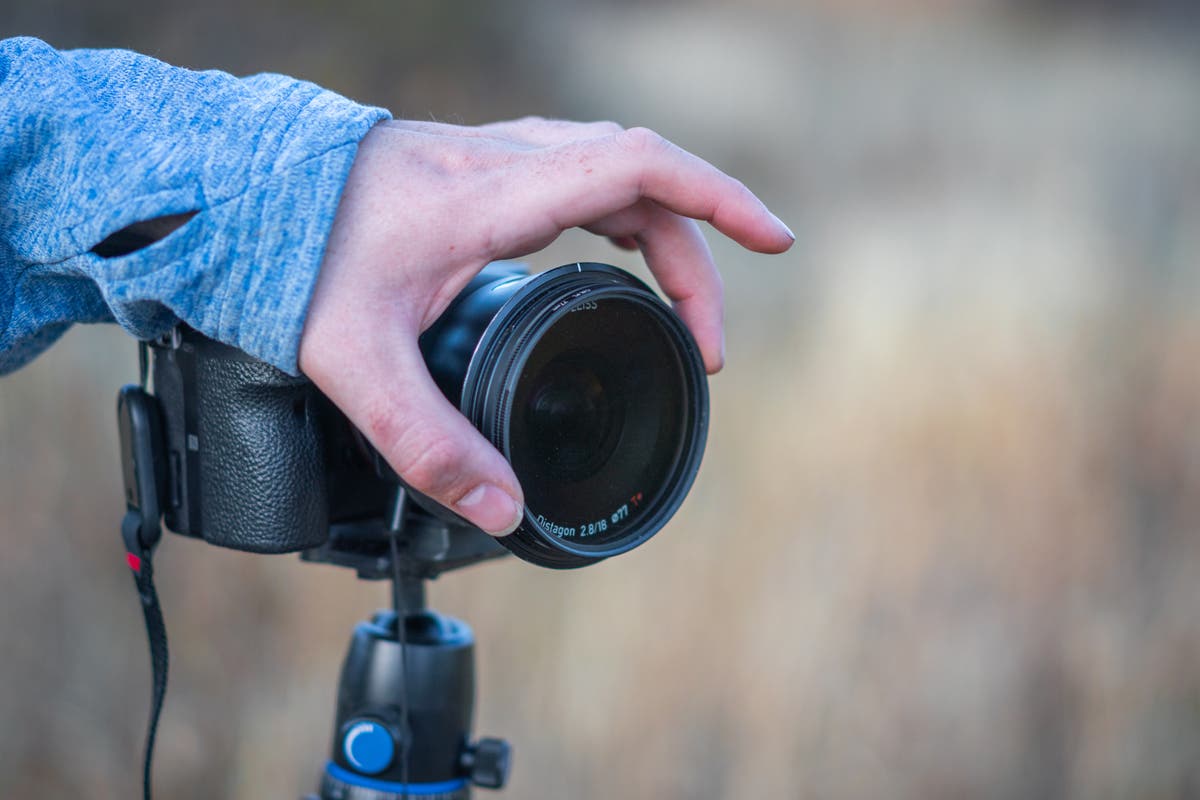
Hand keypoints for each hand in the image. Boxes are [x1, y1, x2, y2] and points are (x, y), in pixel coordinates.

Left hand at [298, 117, 793, 535]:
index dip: (718, 200)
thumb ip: (426, 443)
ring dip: (668, 236)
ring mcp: (498, 157)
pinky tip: (626, 257)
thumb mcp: (352, 364)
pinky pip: (585, 175)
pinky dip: (629, 216)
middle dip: (699, 258)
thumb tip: (504, 508)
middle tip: (709, 345)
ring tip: (686, 312)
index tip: (775, 238)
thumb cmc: (292, 263)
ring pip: (618, 175)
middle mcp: (506, 163)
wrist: (244, 196)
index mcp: (492, 197)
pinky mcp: (485, 170)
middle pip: (645, 182)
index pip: (636, 169)